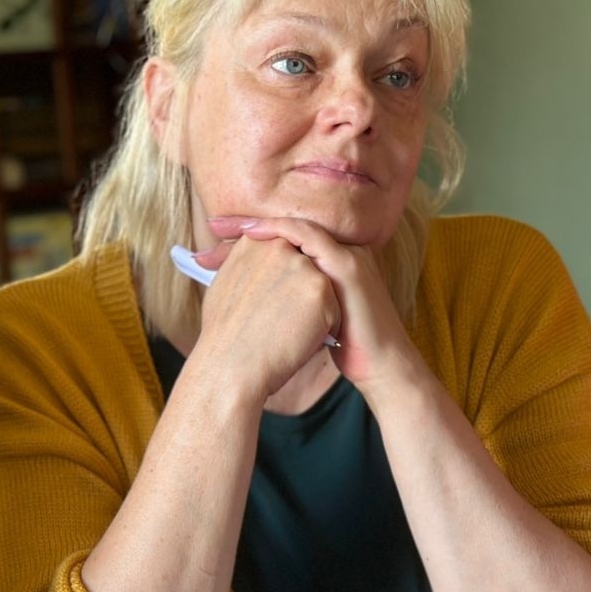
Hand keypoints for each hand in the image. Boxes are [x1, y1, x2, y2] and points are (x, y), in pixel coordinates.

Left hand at [204, 215, 421, 397]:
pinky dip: (281, 233)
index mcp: (326, 260)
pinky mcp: (349, 266)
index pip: (282, 238)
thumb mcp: (304, 314)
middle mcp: (337, 250)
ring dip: (258, 225)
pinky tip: (254, 235)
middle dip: (245, 226)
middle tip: (212, 225)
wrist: (379, 366)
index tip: (214, 238)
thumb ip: (282, 297)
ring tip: (225, 226)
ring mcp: (345, 254)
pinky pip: (312, 238)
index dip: (247, 236)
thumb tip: (242, 294)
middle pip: (284, 228)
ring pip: (295, 228)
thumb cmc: (341, 344)